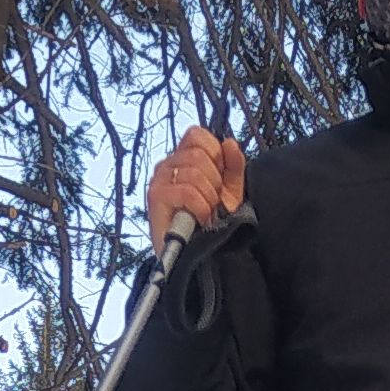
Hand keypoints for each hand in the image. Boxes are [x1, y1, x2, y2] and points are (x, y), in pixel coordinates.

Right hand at [148, 124, 246, 249]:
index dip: (214, 154)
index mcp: (183, 158)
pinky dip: (200, 207)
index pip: (197, 134)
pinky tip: (200, 219)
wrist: (199, 256)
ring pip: (194, 171)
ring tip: (206, 213)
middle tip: (213, 202)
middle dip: (214, 181)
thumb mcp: (230, 191)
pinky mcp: (156, 196)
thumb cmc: (211, 223)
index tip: (219, 179)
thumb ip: (234, 165)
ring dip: (208, 197)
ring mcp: (159, 179)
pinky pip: (186, 191)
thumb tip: (230, 143)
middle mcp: (168, 165)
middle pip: (198, 153)